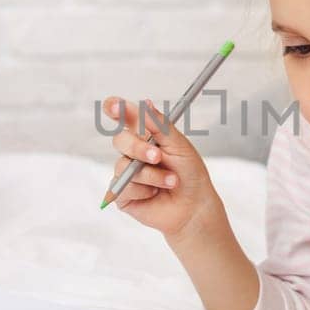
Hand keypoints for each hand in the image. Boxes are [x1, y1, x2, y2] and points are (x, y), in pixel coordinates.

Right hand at [101, 95, 220, 238]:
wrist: (194, 205)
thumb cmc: (190, 174)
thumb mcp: (179, 145)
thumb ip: (160, 125)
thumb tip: (145, 103)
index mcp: (145, 136)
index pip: (125, 118)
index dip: (115, 109)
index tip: (114, 106)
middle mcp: (133, 152)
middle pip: (120, 140)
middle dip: (138, 148)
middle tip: (158, 157)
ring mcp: (126, 173)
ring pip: (124, 166)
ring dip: (151, 175)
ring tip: (171, 181)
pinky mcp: (122, 194)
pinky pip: (124, 187)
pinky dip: (144, 190)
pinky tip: (155, 194)